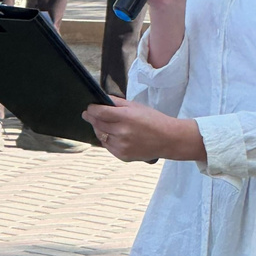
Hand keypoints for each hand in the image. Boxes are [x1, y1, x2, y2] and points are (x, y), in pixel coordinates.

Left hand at [82, 96, 204, 162]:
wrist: (168, 139)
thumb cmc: (153, 120)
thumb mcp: (137, 106)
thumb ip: (118, 103)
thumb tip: (102, 99)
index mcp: (126, 117)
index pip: (101, 112)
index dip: (92, 109)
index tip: (88, 107)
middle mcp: (122, 132)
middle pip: (98, 124)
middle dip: (91, 118)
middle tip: (87, 114)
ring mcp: (122, 146)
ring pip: (101, 136)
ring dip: (98, 129)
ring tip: (98, 123)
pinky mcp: (122, 156)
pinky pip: (108, 146)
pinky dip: (106, 139)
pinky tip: (110, 134)